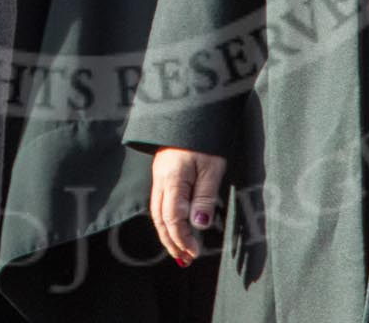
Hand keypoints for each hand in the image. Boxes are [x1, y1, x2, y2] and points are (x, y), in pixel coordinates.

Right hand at [149, 147, 226, 265]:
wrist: (191, 109)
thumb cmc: (205, 137)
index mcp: (172, 179)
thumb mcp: (212, 167)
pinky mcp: (162, 172)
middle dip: (172, 242)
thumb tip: (199, 226)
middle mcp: (160, 179)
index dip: (182, 239)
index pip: (172, 218)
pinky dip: (166, 219)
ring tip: (180, 250)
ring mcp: (159, 175)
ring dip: (167, 233)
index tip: (195, 252)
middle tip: (185, 260)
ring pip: (157, 212)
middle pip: (160, 219)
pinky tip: (175, 226)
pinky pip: (160, 202)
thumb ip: (204, 197)